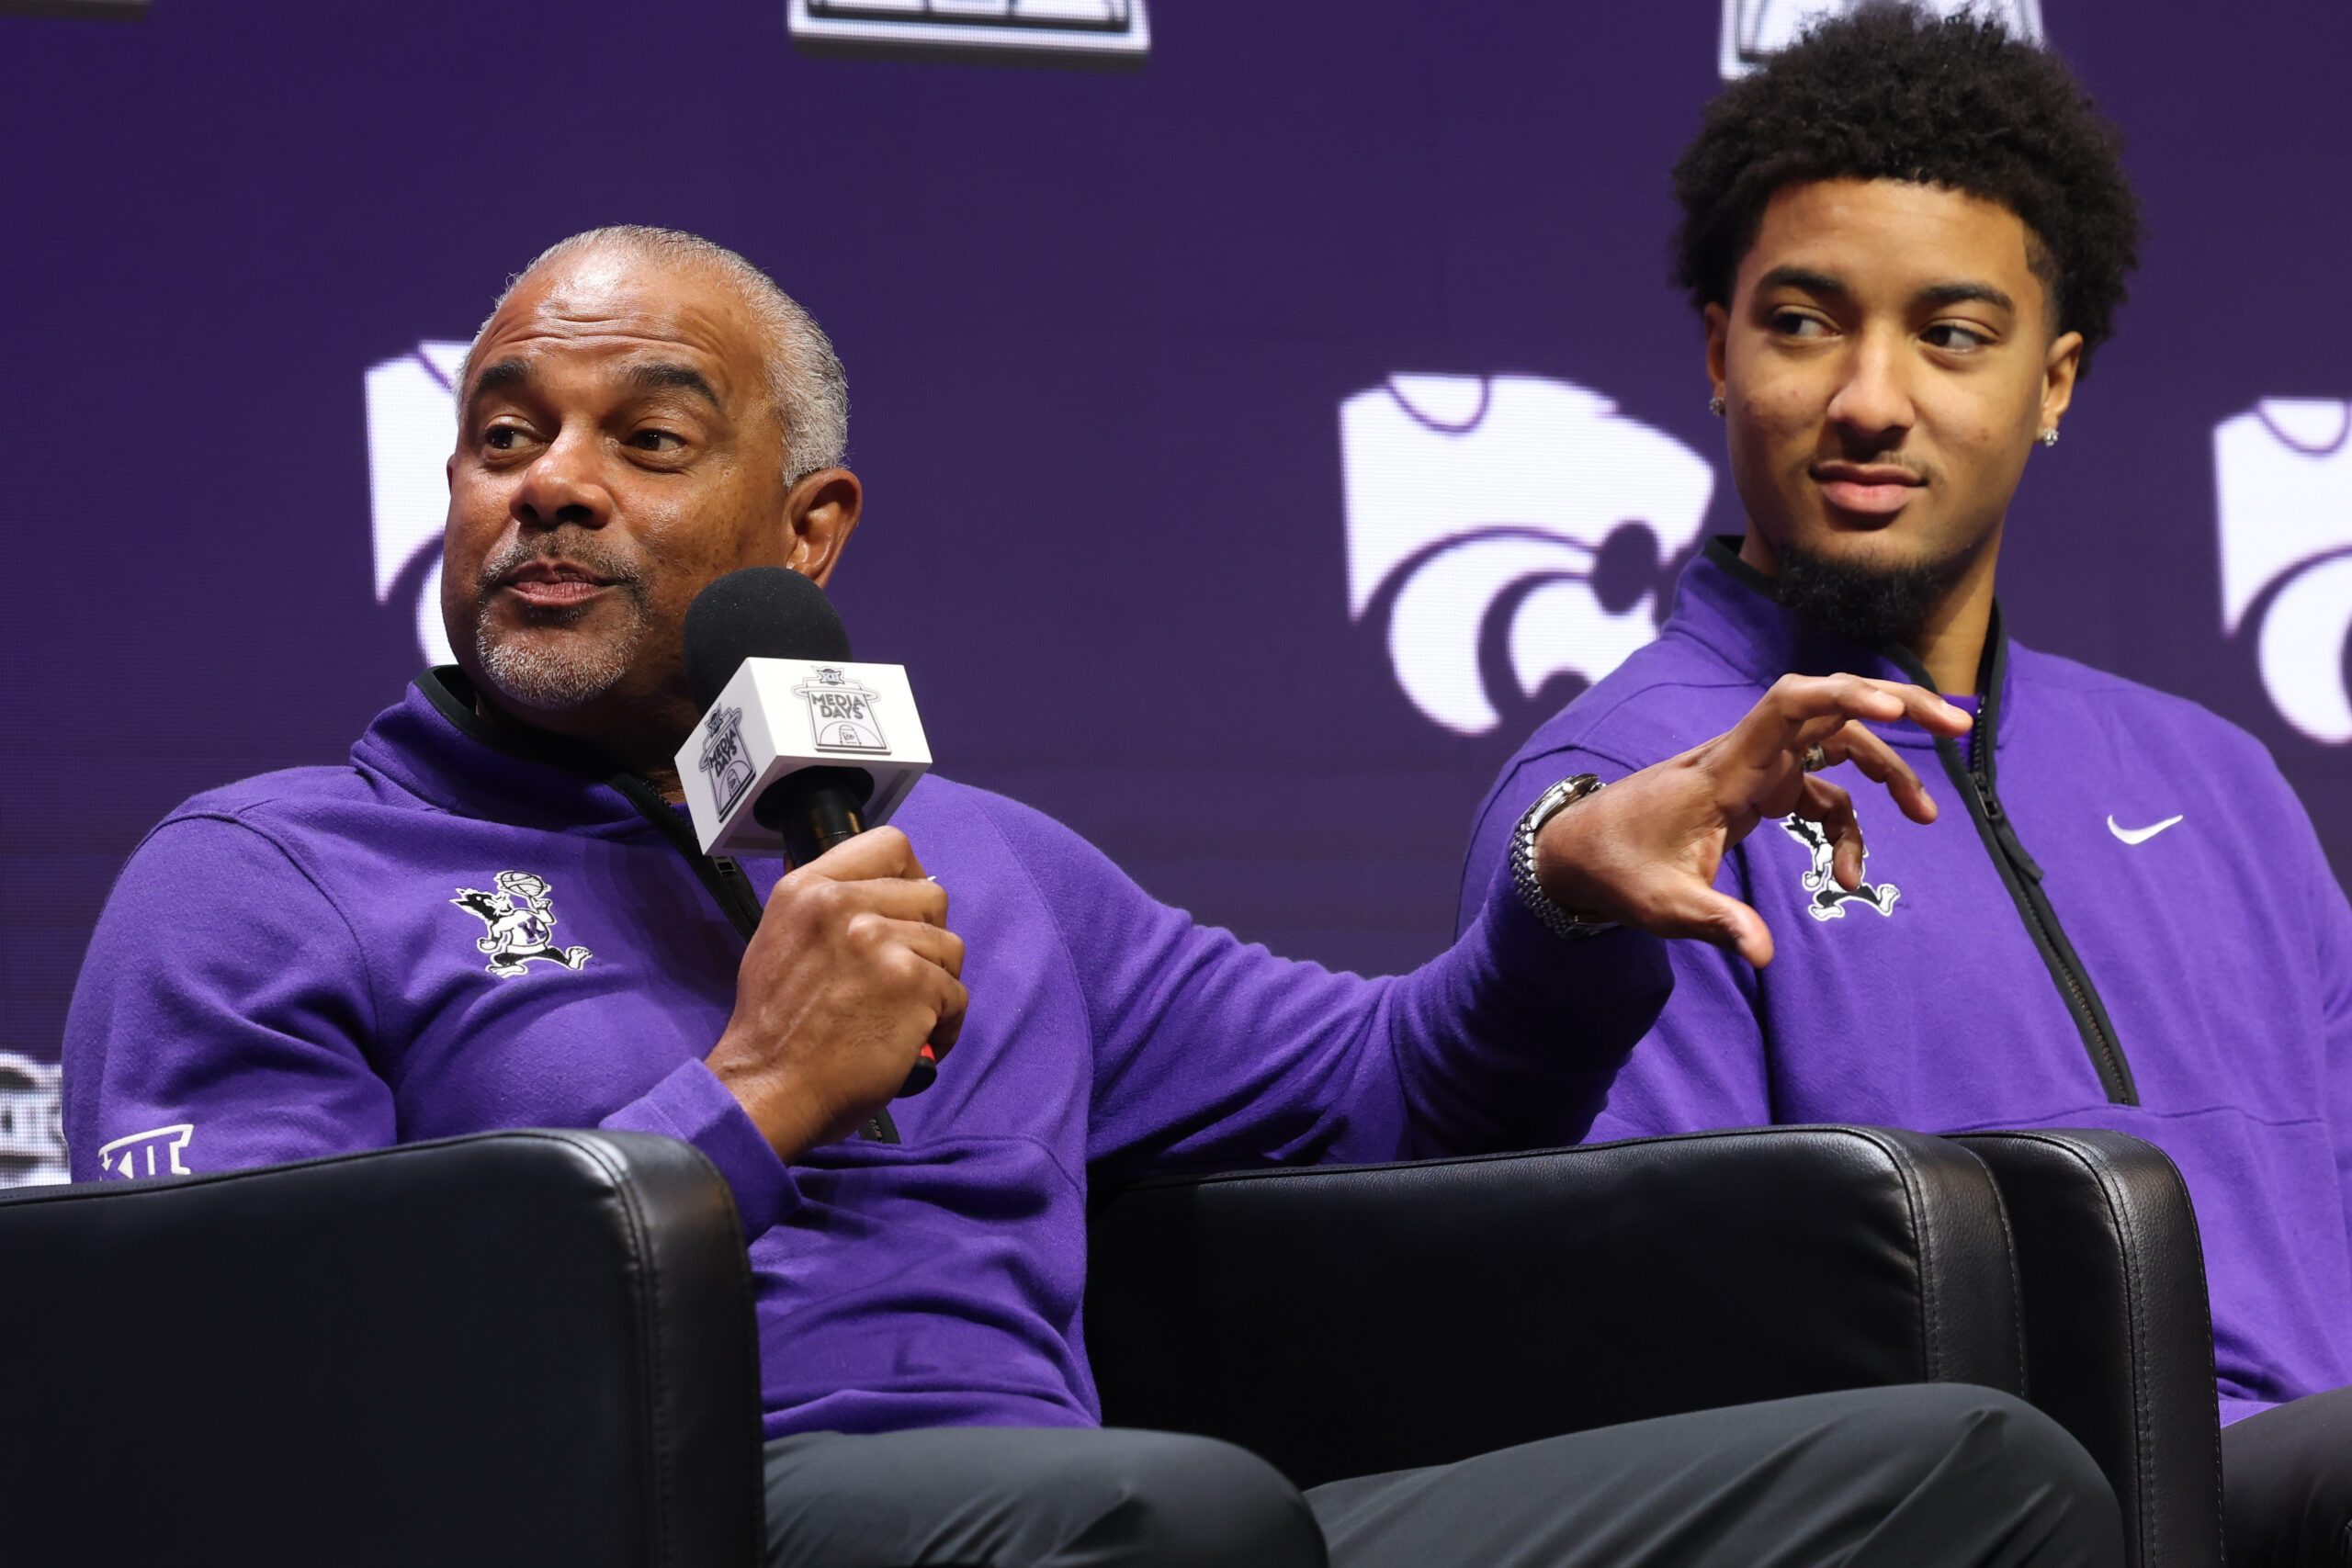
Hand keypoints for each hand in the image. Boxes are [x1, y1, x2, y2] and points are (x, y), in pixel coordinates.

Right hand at [706, 827, 966, 1160]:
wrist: (768, 1088)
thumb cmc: (775, 1026)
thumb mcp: (779, 937)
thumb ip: (825, 907)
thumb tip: (880, 890)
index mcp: (809, 888)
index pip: (890, 845)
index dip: (910, 877)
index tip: (907, 910)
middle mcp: (843, 906)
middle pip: (932, 896)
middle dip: (927, 938)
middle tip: (905, 975)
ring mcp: (880, 944)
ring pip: (950, 947)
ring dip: (937, 984)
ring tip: (908, 1013)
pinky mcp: (911, 986)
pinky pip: (958, 995)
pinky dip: (946, 1023)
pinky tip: (920, 1041)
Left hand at [1532, 674, 1970, 967]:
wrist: (1577, 853)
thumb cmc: (1617, 872)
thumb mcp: (1663, 906)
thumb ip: (1717, 922)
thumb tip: (1762, 953)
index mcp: (1724, 771)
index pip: (1788, 707)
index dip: (1845, 694)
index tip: (1896, 706)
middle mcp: (1745, 758)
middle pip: (1830, 707)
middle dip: (1896, 707)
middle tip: (1959, 727)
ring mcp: (1754, 771)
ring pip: (1835, 747)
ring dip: (1885, 771)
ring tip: (1929, 815)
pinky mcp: (1757, 792)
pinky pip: (1820, 795)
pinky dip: (1846, 827)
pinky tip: (1848, 877)